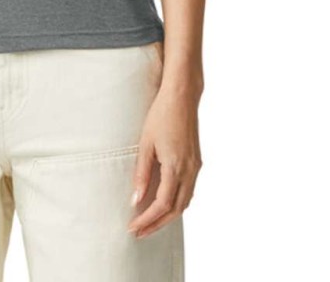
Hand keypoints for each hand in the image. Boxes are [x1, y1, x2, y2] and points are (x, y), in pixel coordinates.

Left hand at [126, 87, 201, 238]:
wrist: (182, 96)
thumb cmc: (161, 115)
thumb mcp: (146, 143)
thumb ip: (142, 173)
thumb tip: (135, 200)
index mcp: (176, 167)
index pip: (161, 205)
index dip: (147, 220)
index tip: (133, 228)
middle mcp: (189, 171)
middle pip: (175, 210)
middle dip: (157, 224)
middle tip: (139, 233)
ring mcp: (195, 167)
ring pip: (185, 202)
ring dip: (168, 216)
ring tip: (149, 222)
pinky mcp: (196, 162)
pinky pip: (189, 191)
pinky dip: (176, 203)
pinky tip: (164, 204)